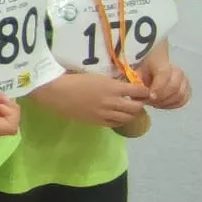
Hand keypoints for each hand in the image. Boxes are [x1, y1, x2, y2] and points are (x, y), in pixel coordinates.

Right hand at [31, 71, 150, 127]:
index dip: (144, 91)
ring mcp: (105, 114)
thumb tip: (125, 87)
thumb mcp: (98, 77)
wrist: (57, 92)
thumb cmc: (75, 80)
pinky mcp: (98, 122)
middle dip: (140, 104)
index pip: (139, 91)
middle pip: (137, 107)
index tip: (143, 91)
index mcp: (113, 87)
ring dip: (131, 113)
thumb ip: (113, 84)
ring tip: (128, 109)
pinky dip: (120, 120)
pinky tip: (117, 116)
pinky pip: (116, 124)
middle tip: (137, 101)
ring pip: (128, 118)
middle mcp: (113, 102)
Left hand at [138, 56, 191, 110]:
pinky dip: (173, 104)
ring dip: (166, 102)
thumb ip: (137, 83)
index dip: (158, 87)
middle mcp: (176, 70)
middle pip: (174, 86)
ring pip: (180, 94)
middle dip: (161, 97)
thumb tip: (139, 95)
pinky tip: (162, 104)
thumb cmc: (142, 71)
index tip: (151, 96)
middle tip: (150, 102)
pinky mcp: (187, 88)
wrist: (151, 69)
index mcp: (161, 62)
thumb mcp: (135, 75)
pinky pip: (183, 99)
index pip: (164, 74)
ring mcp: (183, 79)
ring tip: (154, 103)